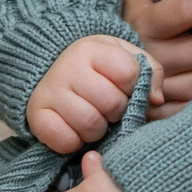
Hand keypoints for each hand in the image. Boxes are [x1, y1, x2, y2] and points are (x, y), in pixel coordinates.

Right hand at [24, 35, 147, 153]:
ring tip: (94, 118)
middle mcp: (68, 67)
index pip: (129, 73)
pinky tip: (75, 130)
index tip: (123, 87)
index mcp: (93, 49)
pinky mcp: (36, 115)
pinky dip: (74, 142)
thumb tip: (155, 99)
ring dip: (98, 129)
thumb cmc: (97, 69)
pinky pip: (65, 140)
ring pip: (90, 124)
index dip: (132, 86)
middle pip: (111, 102)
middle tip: (109, 108)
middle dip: (117, 111)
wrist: (50, 71)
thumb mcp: (125, 58)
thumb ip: (149, 72)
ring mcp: (50, 91)